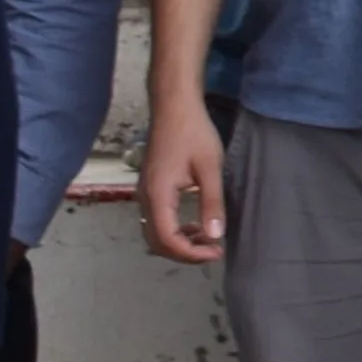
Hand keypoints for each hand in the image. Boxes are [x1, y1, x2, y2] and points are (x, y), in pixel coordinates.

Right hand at [142, 94, 230, 264]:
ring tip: (207, 240)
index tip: (216, 252)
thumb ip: (211, 203)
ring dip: (178, 243)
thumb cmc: (193, 133)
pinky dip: (173, 230)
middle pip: (156, 242)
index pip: (167, 240)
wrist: (174, 107)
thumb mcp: (209, 168)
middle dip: (184, 253)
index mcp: (158, 195)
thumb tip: (215, 235)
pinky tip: (194, 225)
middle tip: (213, 251)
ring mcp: (145, 193)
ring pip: (154, 232)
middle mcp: (145, 198)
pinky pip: (156, 220)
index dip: (191, 253)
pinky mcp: (150, 188)